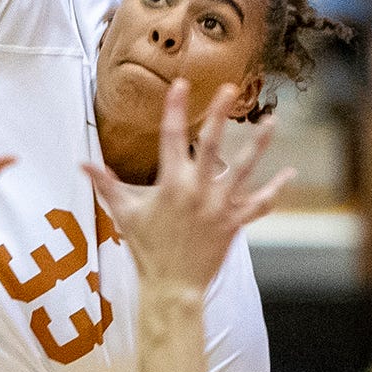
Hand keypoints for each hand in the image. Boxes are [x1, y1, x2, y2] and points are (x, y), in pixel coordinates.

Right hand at [87, 78, 291, 297]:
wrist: (172, 287)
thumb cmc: (146, 249)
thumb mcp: (124, 214)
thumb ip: (106, 185)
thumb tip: (82, 164)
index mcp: (171, 184)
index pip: (172, 137)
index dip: (176, 109)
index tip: (182, 84)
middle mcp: (198, 190)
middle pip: (212, 144)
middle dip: (221, 114)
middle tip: (231, 89)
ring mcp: (219, 206)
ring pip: (243, 168)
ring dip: (258, 143)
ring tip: (271, 120)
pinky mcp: (234, 222)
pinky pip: (259, 204)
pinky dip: (274, 190)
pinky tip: (289, 173)